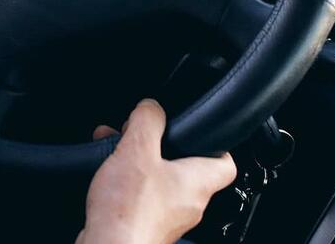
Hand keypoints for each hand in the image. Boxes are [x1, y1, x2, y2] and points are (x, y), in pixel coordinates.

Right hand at [77, 100, 236, 243]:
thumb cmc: (129, 211)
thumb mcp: (137, 149)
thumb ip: (148, 120)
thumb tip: (151, 107)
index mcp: (198, 182)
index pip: (226, 163)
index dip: (216, 144)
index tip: (200, 132)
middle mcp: (189, 203)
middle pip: (186, 169)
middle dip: (161, 148)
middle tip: (142, 136)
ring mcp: (169, 219)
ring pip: (160, 182)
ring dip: (140, 163)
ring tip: (117, 151)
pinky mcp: (148, 227)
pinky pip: (144, 198)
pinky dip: (129, 183)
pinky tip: (108, 176)